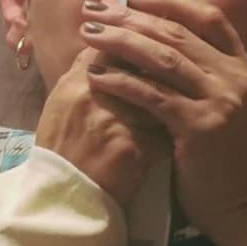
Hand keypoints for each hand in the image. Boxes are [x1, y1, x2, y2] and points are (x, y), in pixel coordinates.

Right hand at [35, 46, 168, 207]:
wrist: (63, 200)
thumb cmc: (61, 154)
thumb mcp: (60, 107)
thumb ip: (83, 76)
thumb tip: (103, 49)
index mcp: (74, 83)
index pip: (112, 45)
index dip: (136, 45)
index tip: (153, 51)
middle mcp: (93, 95)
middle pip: (139, 66)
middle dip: (161, 71)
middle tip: (177, 78)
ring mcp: (114, 120)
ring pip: (160, 96)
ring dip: (175, 102)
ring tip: (185, 110)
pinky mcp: (133, 147)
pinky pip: (165, 134)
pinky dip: (175, 139)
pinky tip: (182, 145)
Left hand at [79, 0, 246, 245]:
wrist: (242, 208)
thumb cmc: (224, 162)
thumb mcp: (226, 110)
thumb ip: (205, 77)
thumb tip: (160, 45)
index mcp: (244, 69)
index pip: (210, 18)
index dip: (170, 1)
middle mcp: (237, 78)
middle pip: (177, 33)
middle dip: (130, 18)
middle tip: (94, 11)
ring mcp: (221, 99)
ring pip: (163, 58)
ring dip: (120, 42)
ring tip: (89, 34)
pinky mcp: (201, 125)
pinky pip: (152, 94)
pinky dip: (122, 82)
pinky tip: (97, 75)